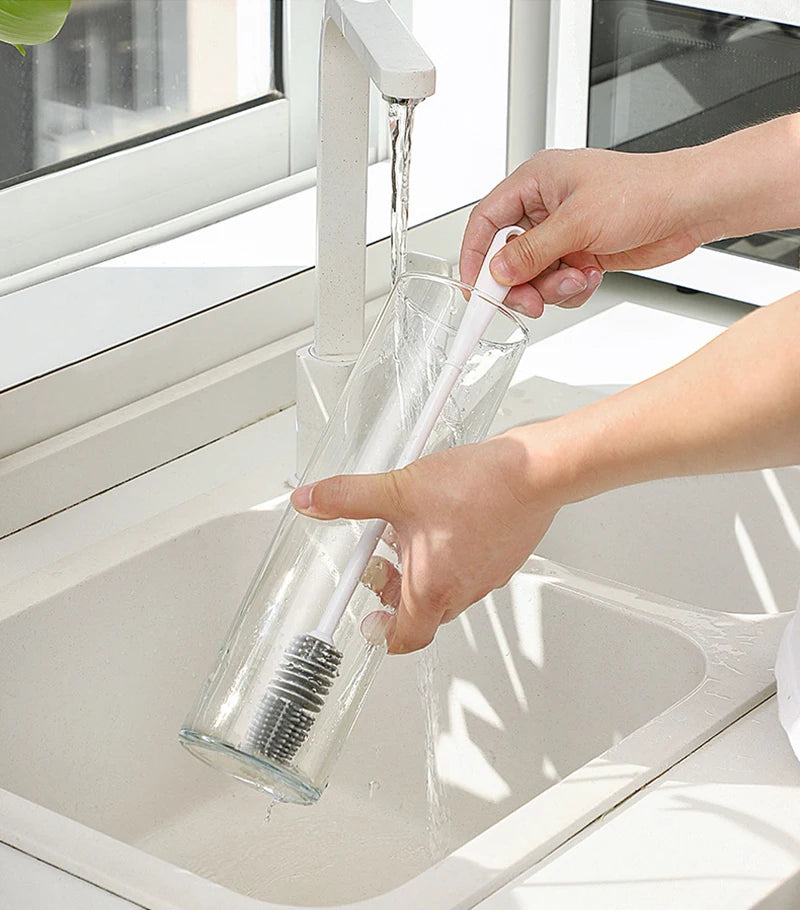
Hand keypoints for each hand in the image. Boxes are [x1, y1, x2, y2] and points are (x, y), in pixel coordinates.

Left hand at [290, 433, 560, 653]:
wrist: (535, 471)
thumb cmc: (481, 488)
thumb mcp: (399, 489)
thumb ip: (349, 497)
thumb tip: (312, 500)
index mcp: (433, 588)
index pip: (404, 638)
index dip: (381, 634)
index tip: (367, 622)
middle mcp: (462, 589)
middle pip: (422, 612)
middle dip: (394, 590)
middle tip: (380, 563)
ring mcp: (487, 575)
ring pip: (446, 588)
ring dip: (421, 568)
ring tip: (408, 532)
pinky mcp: (503, 557)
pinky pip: (469, 568)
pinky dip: (449, 554)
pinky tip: (442, 519)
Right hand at [460, 145, 719, 316]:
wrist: (690, 206)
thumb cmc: (644, 191)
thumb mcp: (579, 222)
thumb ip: (532, 251)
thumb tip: (497, 272)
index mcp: (535, 181)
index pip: (486, 220)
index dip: (474, 256)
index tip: (476, 288)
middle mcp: (544, 207)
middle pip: (506, 255)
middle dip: (518, 282)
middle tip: (529, 301)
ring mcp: (562, 232)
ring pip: (532, 275)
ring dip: (551, 288)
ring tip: (577, 279)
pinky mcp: (580, 253)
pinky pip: (557, 283)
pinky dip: (570, 289)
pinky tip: (591, 276)